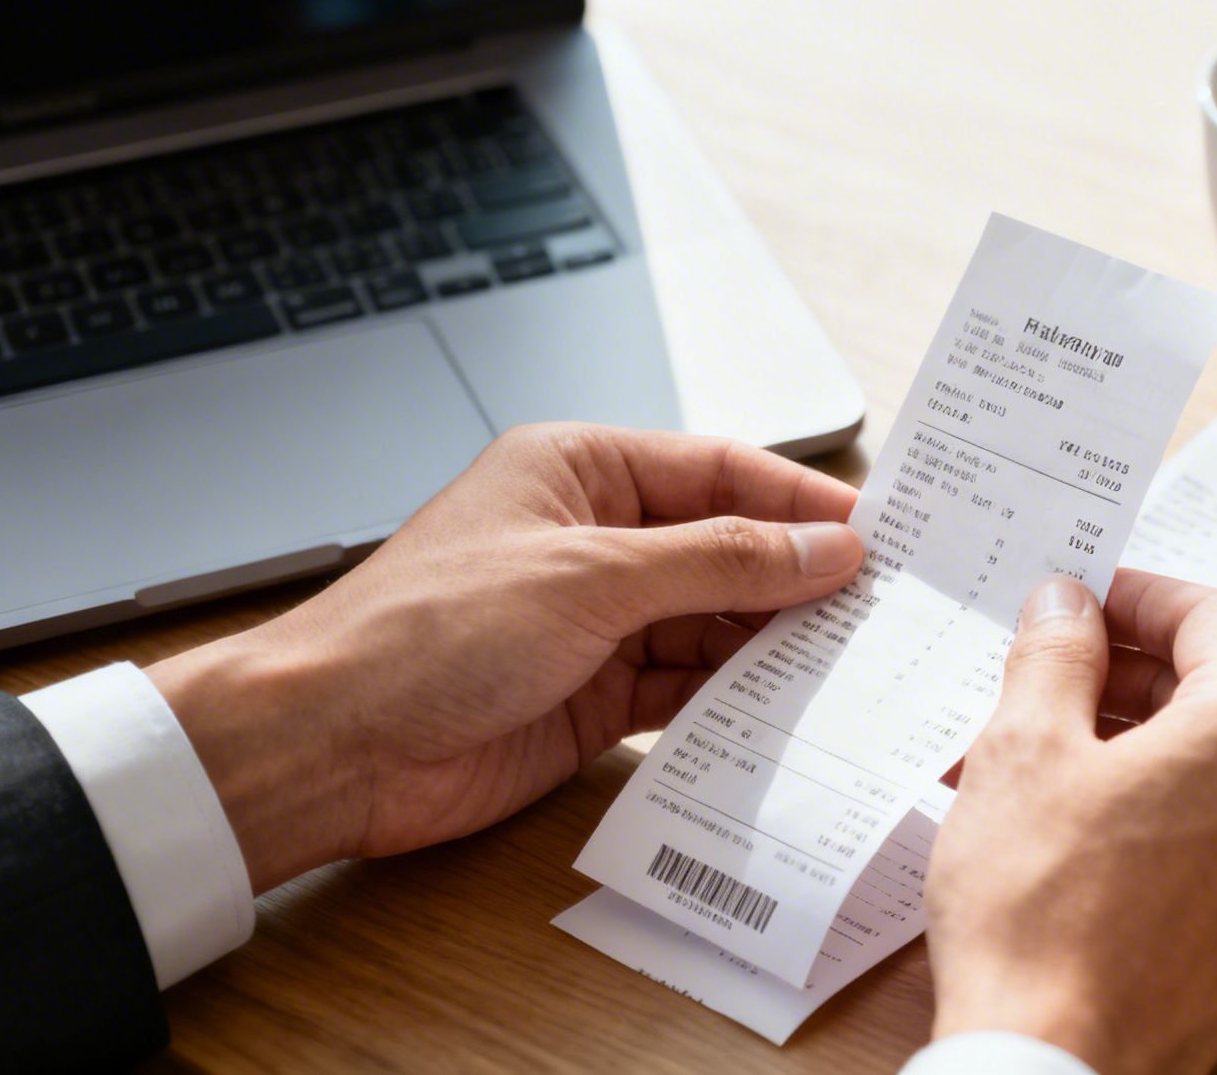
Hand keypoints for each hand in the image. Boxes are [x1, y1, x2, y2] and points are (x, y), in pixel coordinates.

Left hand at [146, 425, 862, 892]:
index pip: (718, 470)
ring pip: (714, 621)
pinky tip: (787, 713)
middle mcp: (594, 539)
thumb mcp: (590, 577)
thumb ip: (717, 562)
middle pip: (725, 548)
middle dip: (796, 579)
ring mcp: (595, 620)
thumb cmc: (425, 631)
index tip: (875, 534)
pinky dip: (735, 700)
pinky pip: (687, 687)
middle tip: (884, 609)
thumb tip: (821, 548)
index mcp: (581, 470)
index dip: (798, 501)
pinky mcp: (592, 695)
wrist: (332, 745)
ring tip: (853, 666)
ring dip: (774, 645)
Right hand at [925, 572, 1216, 1074]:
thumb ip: (1056, 654)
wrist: (1053, 1066)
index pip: (1214, 617)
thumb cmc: (1038, 908)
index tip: (1081, 600)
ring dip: (1129, 749)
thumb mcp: (1024, 748)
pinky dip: (1151, 815)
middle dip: (1124, 677)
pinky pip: (1214, 842)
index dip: (1140, 594)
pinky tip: (1069, 834)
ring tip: (1032, 764)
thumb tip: (1068, 605)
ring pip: (1212, 773)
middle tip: (1040, 678)